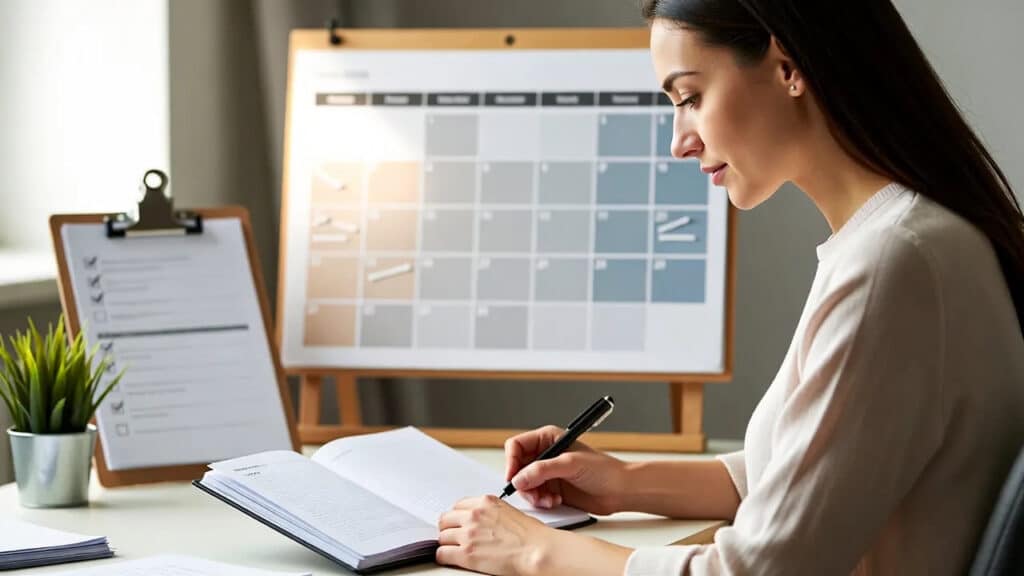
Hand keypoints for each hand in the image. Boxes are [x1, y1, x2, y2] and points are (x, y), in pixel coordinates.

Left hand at [436, 494, 555, 575]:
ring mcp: (468, 534)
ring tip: (454, 549)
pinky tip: (450, 559)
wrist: (537, 550)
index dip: (456, 517)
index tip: (457, 523)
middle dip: (448, 528)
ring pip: (442, 537)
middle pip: (446, 520)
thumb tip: (482, 522)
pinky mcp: (466, 554)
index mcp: (485, 502)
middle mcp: (474, 515)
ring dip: (447, 544)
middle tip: (452, 536)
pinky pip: (442, 554)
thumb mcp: (509, 512)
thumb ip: (490, 513)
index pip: (458, 506)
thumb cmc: (531, 535)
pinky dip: (444, 557)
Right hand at [505, 425, 627, 514]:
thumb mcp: (571, 464)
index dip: (511, 461)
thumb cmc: (603, 470)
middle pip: (517, 467)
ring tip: (549, 499)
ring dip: (533, 495)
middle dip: (523, 482)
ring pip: (524, 484)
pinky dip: (541, 501)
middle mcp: (545, 454)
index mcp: (548, 439)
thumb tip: (519, 478)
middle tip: (533, 493)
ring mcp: (548, 473)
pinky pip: (535, 496)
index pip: (517, 445)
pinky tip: (556, 501)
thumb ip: (542, 470)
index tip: (513, 477)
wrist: (620, 490)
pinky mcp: (552, 488)